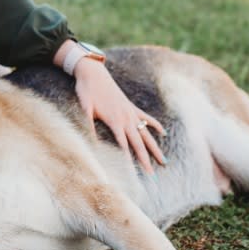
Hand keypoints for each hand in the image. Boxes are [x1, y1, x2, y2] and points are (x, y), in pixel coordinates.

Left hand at [73, 58, 166, 174]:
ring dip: (155, 148)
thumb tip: (91, 144)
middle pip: (139, 143)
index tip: (134, 175)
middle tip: (153, 176)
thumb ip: (88, 126)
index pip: (124, 146)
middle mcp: (126, 118)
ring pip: (146, 134)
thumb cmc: (86, 91)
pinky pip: (147, 118)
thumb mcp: (84, 109)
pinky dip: (156, 126)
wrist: (93, 73)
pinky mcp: (132, 107)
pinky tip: (164, 134)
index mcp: (115, 121)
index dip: (129, 161)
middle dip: (146, 160)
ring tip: (164, 161)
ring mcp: (131, 112)